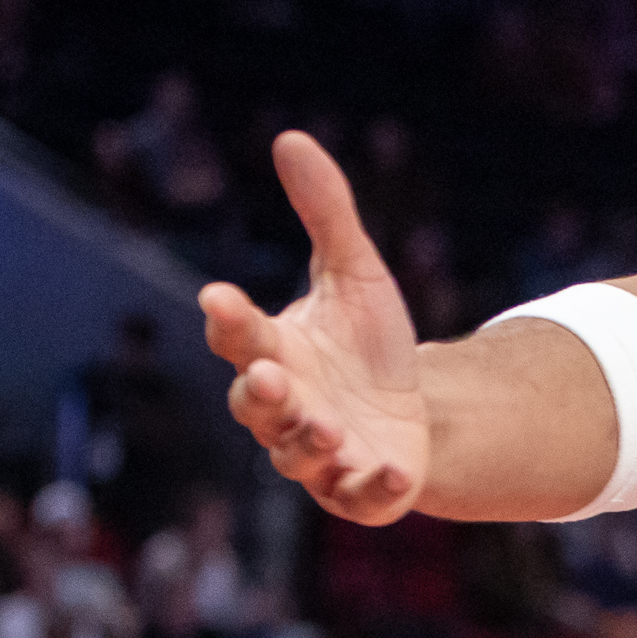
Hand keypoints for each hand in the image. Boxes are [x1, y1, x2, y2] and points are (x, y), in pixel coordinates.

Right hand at [201, 132, 429, 524]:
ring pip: (298, 456)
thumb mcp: (356, 274)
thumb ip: (326, 215)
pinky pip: (358, 498)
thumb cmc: (369, 346)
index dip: (230, 319)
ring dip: (309, 443)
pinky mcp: (360, 491)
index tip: (220, 296)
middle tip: (266, 376)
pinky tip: (393, 475)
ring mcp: (318, 456)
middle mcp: (286, 410)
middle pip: (258, 405)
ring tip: (328, 428)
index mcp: (275, 354)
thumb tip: (291, 138)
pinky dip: (372, 490)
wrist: (416, 412)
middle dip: (260, 394)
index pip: (240, 336)